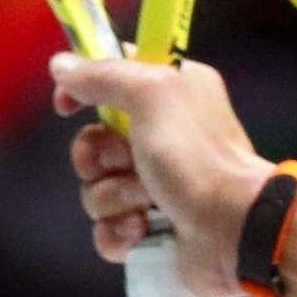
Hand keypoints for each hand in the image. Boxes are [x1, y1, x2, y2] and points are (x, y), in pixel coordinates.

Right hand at [52, 51, 274, 296]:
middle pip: (93, 141)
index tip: (67, 106)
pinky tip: (142, 229)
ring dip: (114, 196)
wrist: (235, 227)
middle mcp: (162, 136)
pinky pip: (106, 229)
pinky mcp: (150, 229)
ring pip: (96, 188)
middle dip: (97, 157)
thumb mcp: (152, 95)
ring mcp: (154, 186)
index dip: (84, 91)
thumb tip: (61, 65)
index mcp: (170, 94)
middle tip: (124, 161)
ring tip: (147, 200)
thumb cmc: (196, 155)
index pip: (111, 79)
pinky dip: (120, 232)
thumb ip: (105, 75)